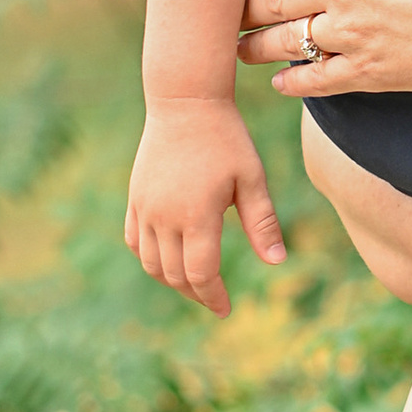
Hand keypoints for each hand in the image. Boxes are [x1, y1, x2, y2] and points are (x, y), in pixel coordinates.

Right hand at [126, 95, 286, 318]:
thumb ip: (263, 222)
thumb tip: (276, 262)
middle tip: (215, 298)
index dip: (213, 296)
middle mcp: (165, 217)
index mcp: (197, 215)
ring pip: (151, 263)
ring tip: (194, 283)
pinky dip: (150, 258)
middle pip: (175, 274)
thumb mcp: (252, 178)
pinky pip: (135, 241)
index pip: (201, 274)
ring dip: (172, 280)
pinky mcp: (135, 198)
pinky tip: (168, 260)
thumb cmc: (227, 139)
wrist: (185, 102)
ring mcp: (145, 208)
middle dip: (196, 292)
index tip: (226, 309)